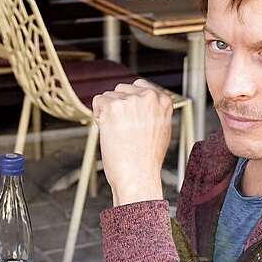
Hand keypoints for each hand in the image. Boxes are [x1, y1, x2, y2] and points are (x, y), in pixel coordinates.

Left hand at [92, 79, 172, 204]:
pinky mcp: (112, 107)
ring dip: (108, 111)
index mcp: (163, 101)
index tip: (130, 114)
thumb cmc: (148, 159)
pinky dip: (98, 116)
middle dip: (119, 105)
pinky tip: (109, 131)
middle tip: (124, 128)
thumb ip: (155, 111)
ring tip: (118, 133)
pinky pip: (98, 102)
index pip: (141, 86)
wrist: (138, 175)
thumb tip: (142, 100)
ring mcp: (130, 101)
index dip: (131, 100)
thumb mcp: (162, 129)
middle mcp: (148, 97)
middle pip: (123, 89)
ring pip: (109, 96)